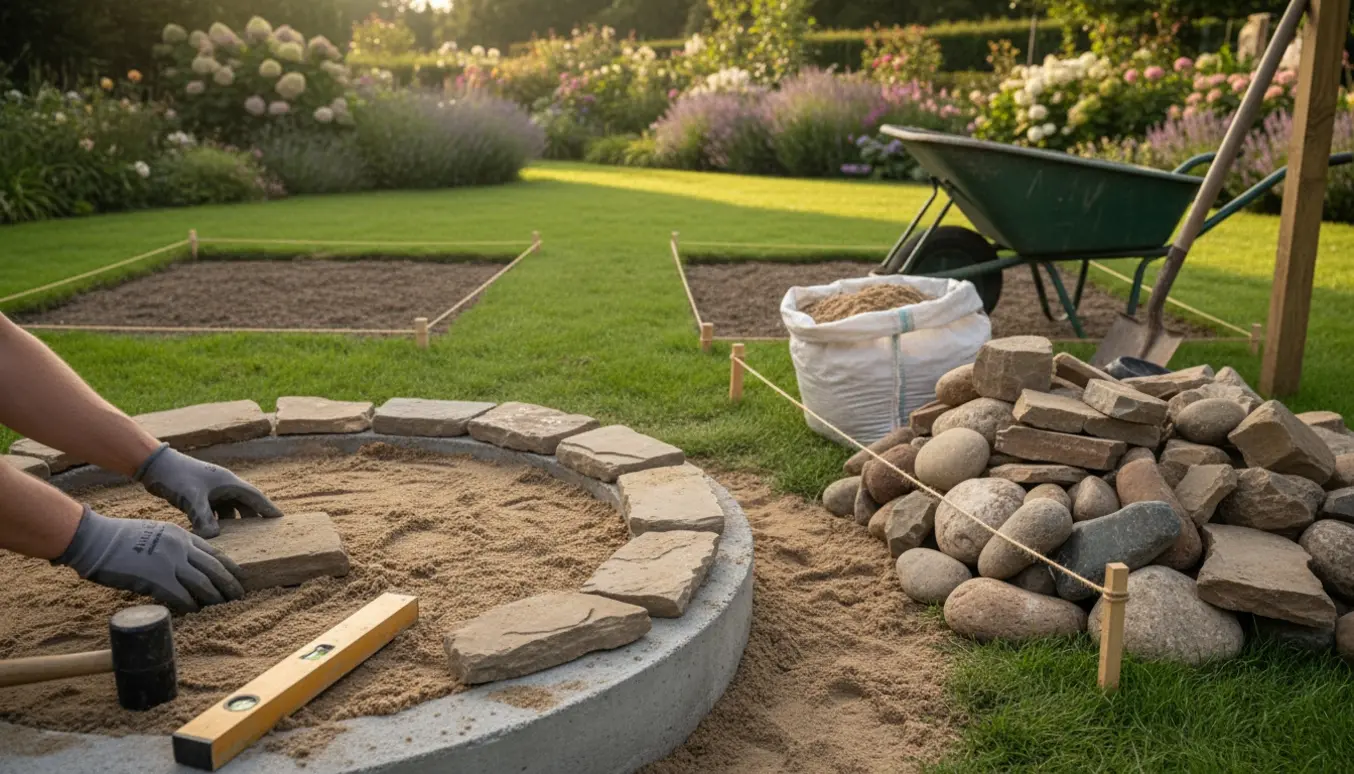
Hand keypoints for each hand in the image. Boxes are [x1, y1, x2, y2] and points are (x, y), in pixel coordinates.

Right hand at [55, 506, 245, 612]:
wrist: (96, 538)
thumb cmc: (118, 538)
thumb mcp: (155, 534)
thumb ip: (172, 547)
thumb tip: (181, 566)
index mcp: (181, 535)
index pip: (214, 552)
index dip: (228, 566)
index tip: (238, 576)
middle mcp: (180, 547)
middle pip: (214, 568)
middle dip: (229, 583)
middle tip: (239, 594)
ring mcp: (169, 562)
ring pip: (203, 582)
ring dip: (215, 596)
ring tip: (223, 605)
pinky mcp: (155, 579)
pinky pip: (181, 595)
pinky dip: (190, 605)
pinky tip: (195, 611)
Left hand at [135, 443, 281, 537]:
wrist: (155, 466)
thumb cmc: (176, 476)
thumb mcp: (192, 497)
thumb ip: (203, 518)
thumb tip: (214, 538)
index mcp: (228, 482)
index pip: (255, 496)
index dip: (268, 508)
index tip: (280, 519)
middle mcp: (224, 486)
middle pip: (245, 504)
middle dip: (253, 519)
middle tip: (262, 535)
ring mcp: (212, 491)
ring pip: (229, 509)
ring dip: (233, 523)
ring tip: (239, 539)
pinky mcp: (200, 496)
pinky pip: (215, 512)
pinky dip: (216, 522)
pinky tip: (215, 534)